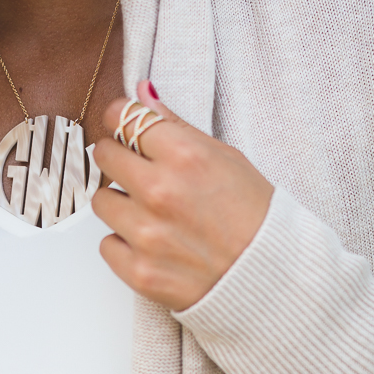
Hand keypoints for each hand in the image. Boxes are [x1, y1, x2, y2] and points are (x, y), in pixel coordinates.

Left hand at [91, 82, 272, 311]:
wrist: (271, 279)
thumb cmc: (257, 218)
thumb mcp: (227, 159)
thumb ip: (178, 126)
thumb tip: (143, 95)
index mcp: (185, 156)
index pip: (121, 118)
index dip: (122, 122)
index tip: (127, 131)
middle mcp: (160, 192)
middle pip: (104, 156)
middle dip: (119, 160)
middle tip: (141, 173)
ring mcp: (146, 234)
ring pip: (101, 201)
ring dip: (121, 205)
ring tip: (153, 214)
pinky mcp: (139, 272)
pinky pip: (107, 245)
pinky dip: (125, 245)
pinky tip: (155, 245)